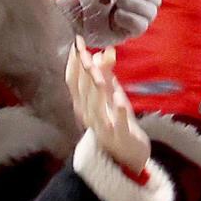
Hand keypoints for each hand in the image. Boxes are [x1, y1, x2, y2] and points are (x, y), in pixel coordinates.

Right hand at [66, 36, 149, 172]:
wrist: (126, 158)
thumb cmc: (117, 123)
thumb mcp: (111, 97)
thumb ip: (106, 75)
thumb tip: (106, 51)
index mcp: (84, 105)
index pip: (74, 82)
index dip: (74, 63)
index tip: (76, 42)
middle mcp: (89, 115)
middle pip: (83, 91)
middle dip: (83, 70)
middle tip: (84, 51)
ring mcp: (103, 127)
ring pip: (96, 106)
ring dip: (96, 88)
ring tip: (97, 71)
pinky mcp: (121, 136)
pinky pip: (118, 123)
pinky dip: (118, 110)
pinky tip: (119, 97)